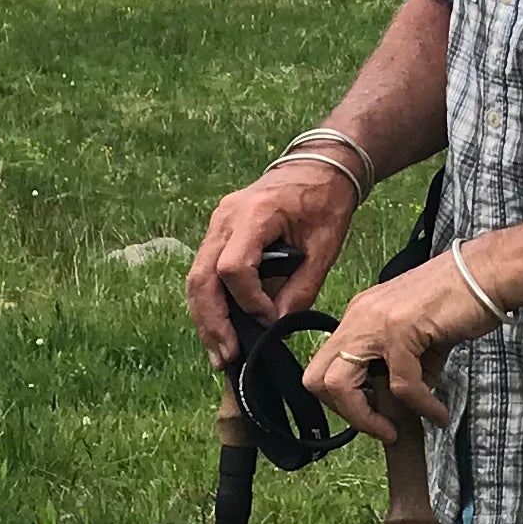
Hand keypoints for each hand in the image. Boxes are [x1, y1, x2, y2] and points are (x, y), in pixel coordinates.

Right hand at [187, 165, 353, 367]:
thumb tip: (278, 324)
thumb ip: (303, 286)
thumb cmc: (326, 201)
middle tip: (226, 356)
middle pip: (202, 277)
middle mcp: (225, 218)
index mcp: (255, 214)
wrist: (319, 167)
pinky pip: (205, 273)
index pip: (234, 267)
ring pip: (197, 279)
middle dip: (212, 321)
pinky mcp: (218, 234)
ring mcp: (217, 225)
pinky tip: (221, 332)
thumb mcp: (326, 245)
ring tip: (220, 354)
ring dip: (205, 319)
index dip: (249, 300)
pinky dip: (211, 304)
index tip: (270, 319)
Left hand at [302, 252, 505, 440]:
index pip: (324, 367)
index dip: (342, 400)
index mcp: (359, 316)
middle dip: (346, 412)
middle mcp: (359, 316)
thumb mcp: (420, 339)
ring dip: (368, 418)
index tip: (373, 415)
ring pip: (341, 385)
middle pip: (317, 378)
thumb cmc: (461, 301)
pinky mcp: (401, 330)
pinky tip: (438, 412)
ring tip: (398, 430)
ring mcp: (376, 322)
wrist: (489, 273)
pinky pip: (401, 384)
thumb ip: (404, 368)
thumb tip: (401, 403)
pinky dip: (420, 406)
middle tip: (378, 426)